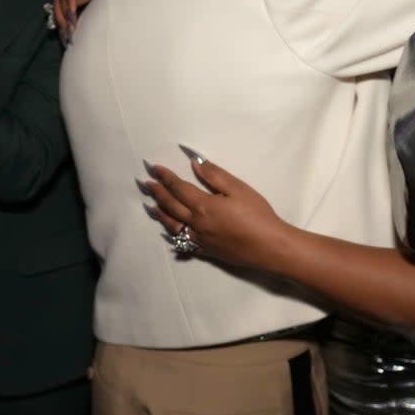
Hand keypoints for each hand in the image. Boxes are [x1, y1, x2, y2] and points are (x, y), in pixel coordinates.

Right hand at [52, 0, 129, 43]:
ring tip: (68, 39)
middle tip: (71, 32)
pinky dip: (65, 26)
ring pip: (59, 9)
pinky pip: (63, 14)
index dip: (69, 0)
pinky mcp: (70, 2)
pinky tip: (67, 38)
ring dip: (63, 24)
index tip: (73, 14)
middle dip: (64, 17)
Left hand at [139, 147, 290, 271]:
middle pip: (171, 206)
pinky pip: (181, 241)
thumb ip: (214, 176)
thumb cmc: (257, 215)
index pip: (178, 188)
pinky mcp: (206, 251)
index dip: (166, 177)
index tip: (155, 168)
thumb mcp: (238, 189)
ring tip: (150, 205)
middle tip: (146, 184)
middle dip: (157, 193)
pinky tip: (169, 230)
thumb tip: (194, 163)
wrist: (268, 247)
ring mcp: (199, 239)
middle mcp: (196, 223)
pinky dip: (171, 233)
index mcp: (203, 206)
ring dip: (160, 213)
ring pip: (172, 225)